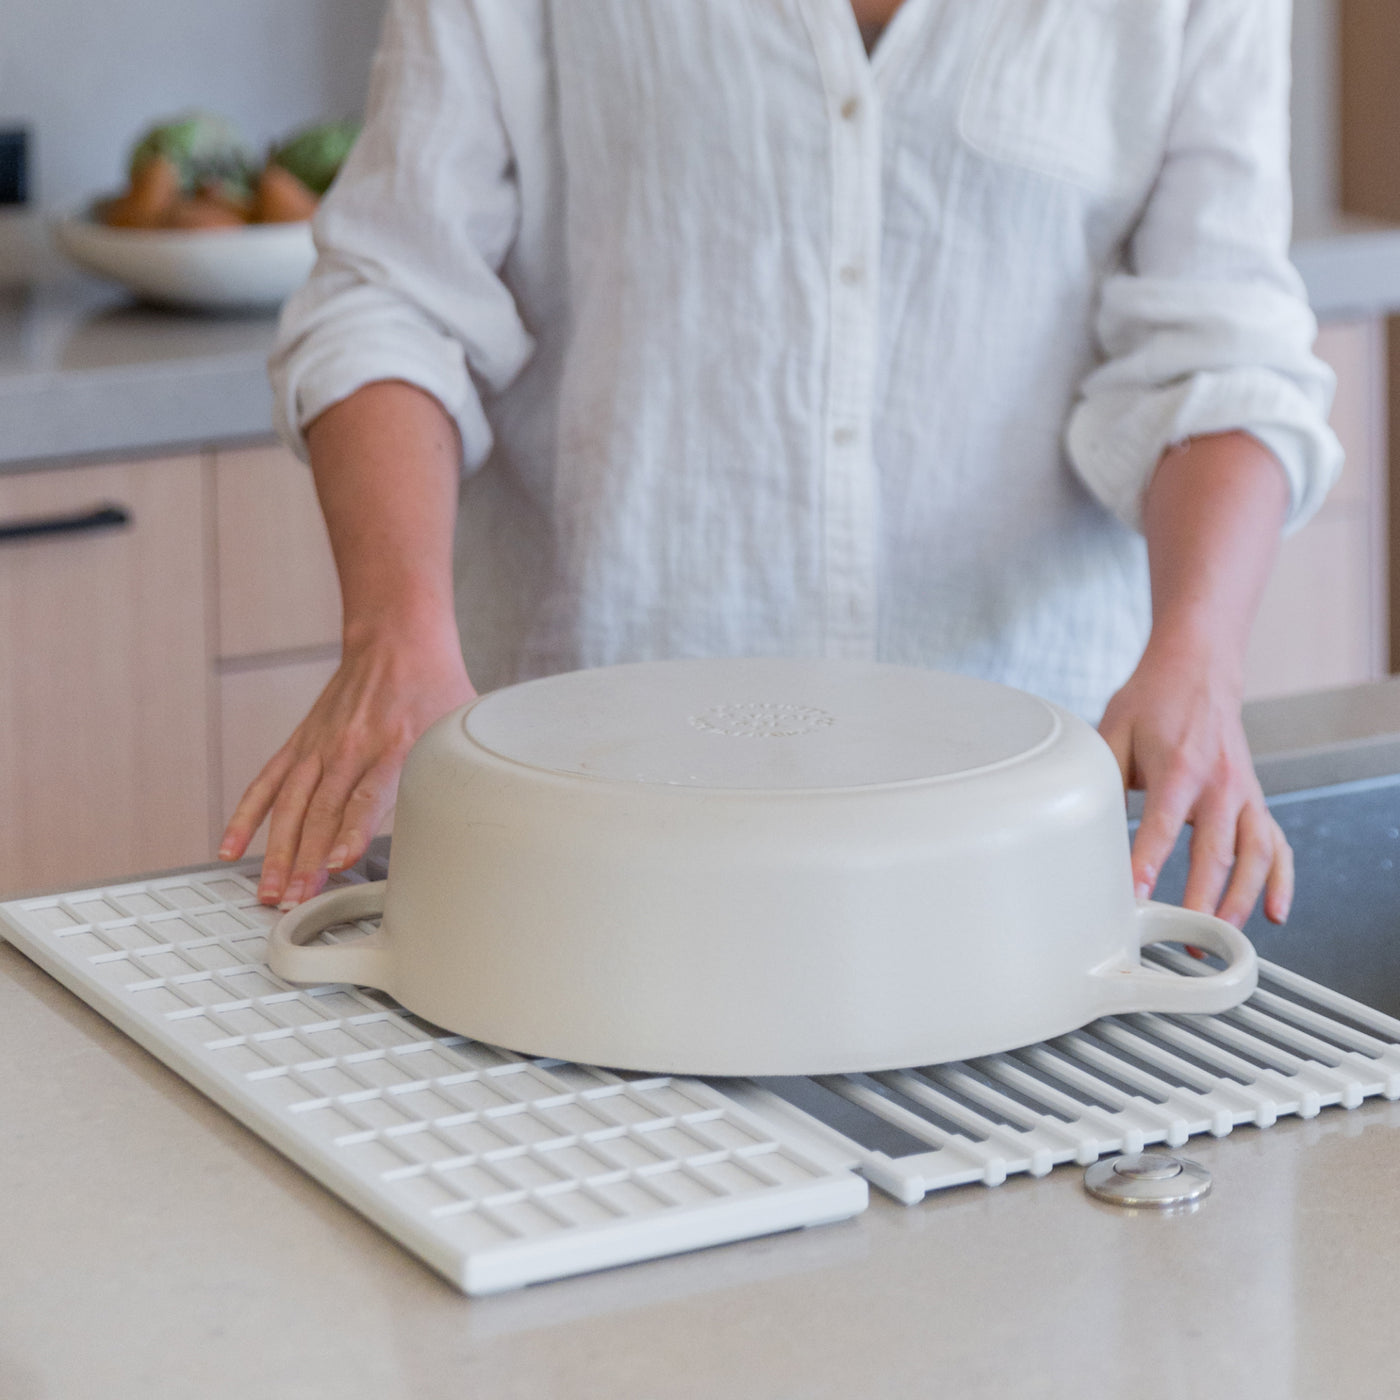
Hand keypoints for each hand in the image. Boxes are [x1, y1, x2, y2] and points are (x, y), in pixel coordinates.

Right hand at [218, 615, 475, 906]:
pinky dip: (247, 816)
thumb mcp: (460, 726)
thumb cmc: (436, 687)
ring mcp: (321, 746)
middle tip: (294, 901)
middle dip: (306, 860)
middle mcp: (352, 747)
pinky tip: (231, 848)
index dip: (352, 832)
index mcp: (396, 745)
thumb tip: (489, 811)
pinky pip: (267, 782)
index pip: (369, 795)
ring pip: (291, 804)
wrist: (396, 638)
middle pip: (323, 811)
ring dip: (277, 851)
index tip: (337, 863)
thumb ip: (464, 769)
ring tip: (268, 891)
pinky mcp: (301, 743)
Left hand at [1098, 635, 1291, 927]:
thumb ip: (1100, 776)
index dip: (1146, 866)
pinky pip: (1278, 845)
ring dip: (1242, 900)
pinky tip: (1274, 913)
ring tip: (1222, 936)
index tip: (1134, 900)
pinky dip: (1282, 881)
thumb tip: (1079, 821)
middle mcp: (1219, 783)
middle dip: (1201, 900)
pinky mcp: (1255, 799)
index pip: (1161, 827)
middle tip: (1185, 938)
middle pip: (1215, 852)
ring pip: (1256, 855)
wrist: (1199, 668)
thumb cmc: (1153, 700)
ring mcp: (1244, 792)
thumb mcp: (1113, 730)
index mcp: (1178, 767)